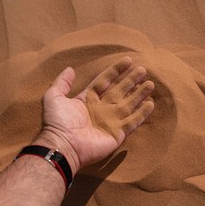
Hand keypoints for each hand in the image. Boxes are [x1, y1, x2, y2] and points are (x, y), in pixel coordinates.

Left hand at [33, 57, 154, 174]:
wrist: (63, 145)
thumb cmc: (57, 122)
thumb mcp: (53, 97)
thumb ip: (62, 82)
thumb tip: (70, 69)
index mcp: (87, 99)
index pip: (105, 81)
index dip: (116, 71)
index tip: (127, 60)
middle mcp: (101, 109)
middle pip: (120, 91)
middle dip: (131, 80)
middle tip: (143, 69)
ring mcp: (110, 121)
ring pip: (129, 104)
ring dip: (139, 95)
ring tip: (150, 84)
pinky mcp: (117, 134)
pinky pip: (132, 122)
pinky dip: (142, 114)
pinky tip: (151, 104)